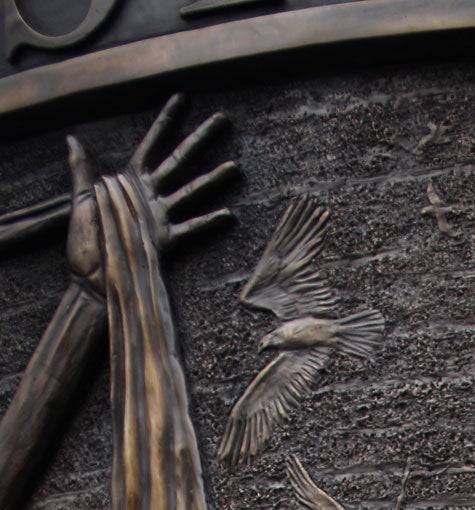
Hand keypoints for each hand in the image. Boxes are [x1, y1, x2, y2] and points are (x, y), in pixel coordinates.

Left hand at [66, 94, 235, 294]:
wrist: (89, 278)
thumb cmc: (84, 239)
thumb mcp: (79, 199)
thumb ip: (80, 170)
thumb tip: (72, 140)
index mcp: (128, 179)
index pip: (152, 141)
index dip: (166, 119)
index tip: (182, 97)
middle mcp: (149, 194)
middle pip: (180, 159)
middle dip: (201, 139)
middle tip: (222, 121)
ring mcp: (159, 216)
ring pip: (191, 190)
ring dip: (213, 179)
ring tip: (234, 166)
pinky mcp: (164, 240)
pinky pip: (190, 228)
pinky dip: (208, 222)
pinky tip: (228, 214)